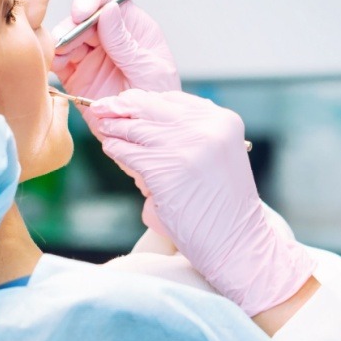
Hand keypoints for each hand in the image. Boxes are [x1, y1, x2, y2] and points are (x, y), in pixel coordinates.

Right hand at [51, 0, 179, 100]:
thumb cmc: (159, 100)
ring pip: (66, 37)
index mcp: (133, 27)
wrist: (145, 133)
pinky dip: (51, 60)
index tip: (81, 13)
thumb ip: (125, 43)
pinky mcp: (75, 73)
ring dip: (59, 43)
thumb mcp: (149, 70)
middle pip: (82, 17)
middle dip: (71, 27)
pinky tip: (55, 67)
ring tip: (61, 59)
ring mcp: (90, 54)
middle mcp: (109, 36)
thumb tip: (108, 9)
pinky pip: (57, 60)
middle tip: (65, 44)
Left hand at [89, 90, 313, 316]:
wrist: (237, 242)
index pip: (174, 98)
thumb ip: (191, 134)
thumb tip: (145, 118)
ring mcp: (186, 147)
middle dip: (123, 106)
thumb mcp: (218, 156)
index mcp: (223, 120)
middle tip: (103, 107)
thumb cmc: (223, 206)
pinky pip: (129, 152)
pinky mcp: (165, 169)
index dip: (145, 100)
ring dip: (116, 128)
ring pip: (137, 128)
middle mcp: (207, 127)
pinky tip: (111, 149)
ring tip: (105, 128)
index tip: (125, 102)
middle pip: (152, 106)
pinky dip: (116, 149)